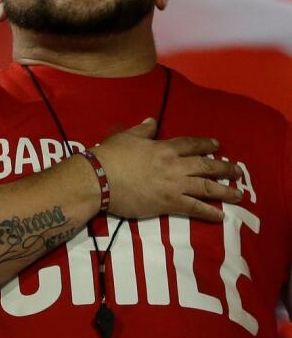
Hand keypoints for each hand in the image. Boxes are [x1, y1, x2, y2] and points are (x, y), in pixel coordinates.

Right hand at [96, 119, 238, 221]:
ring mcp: (174, 185)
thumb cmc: (109, 156)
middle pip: (206, 165)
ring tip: (238, 195)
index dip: (206, 144)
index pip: (191, 144)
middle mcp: (175, 166)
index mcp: (164, 148)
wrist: (99, 179)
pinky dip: (209, 212)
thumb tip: (153, 121)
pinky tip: (221, 216)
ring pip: (207, 187)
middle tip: (238, 171)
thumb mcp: (125, 137)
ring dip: (225, 191)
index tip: (217, 145)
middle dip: (224, 168)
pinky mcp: (168, 203)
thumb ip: (142, 130)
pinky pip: (194, 207)